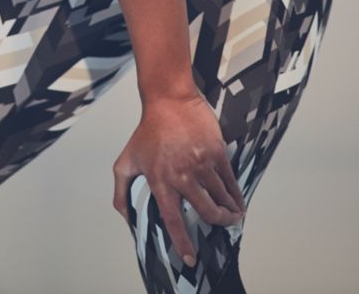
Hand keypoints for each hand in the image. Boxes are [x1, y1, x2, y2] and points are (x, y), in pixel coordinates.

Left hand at [111, 92, 246, 266]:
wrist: (169, 100)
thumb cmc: (147, 131)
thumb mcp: (126, 161)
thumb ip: (121, 191)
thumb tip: (126, 218)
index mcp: (160, 181)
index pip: (173, 219)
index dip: (182, 242)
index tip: (190, 258)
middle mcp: (182, 175)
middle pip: (206, 212)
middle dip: (218, 224)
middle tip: (223, 227)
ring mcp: (202, 164)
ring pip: (221, 197)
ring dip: (229, 211)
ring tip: (233, 216)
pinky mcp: (217, 152)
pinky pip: (230, 180)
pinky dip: (236, 194)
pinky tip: (238, 201)